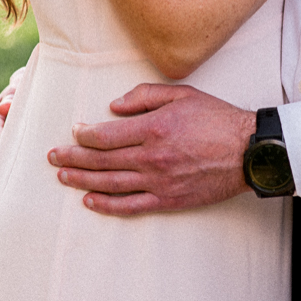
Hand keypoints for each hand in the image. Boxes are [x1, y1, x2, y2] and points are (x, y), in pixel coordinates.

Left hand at [47, 84, 256, 214]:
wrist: (247, 151)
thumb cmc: (216, 118)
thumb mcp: (182, 94)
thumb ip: (145, 96)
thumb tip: (114, 106)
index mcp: (153, 128)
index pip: (106, 135)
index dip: (84, 135)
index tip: (73, 131)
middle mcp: (151, 157)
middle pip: (101, 161)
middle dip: (73, 159)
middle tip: (53, 157)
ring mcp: (159, 182)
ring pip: (110, 184)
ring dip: (82, 181)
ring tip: (63, 177)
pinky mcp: (168, 200)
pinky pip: (130, 206)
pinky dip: (107, 205)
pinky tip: (90, 201)